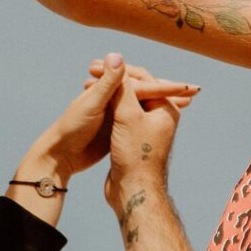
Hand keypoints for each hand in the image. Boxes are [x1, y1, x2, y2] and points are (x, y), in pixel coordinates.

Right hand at [102, 65, 192, 213]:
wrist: (132, 190)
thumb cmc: (135, 155)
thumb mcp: (128, 116)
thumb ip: (123, 88)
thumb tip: (117, 60)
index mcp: (164, 109)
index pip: (144, 78)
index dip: (119, 70)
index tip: (95, 66)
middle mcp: (158, 117)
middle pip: (135, 89)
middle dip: (113, 79)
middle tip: (89, 71)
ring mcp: (146, 129)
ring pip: (126, 102)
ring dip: (108, 92)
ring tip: (86, 84)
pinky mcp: (133, 140)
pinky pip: (121, 116)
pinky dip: (107, 107)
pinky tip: (92, 105)